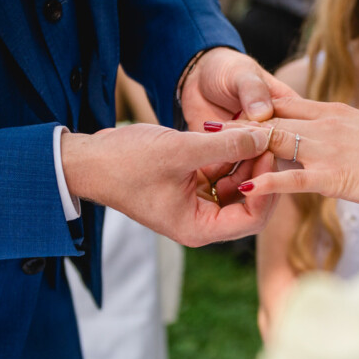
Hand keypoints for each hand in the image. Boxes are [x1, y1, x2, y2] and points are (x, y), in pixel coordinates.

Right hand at [60, 122, 275, 245]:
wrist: (89, 160)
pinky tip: (233, 132)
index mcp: (199, 228)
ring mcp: (197, 203)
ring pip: (238, 184)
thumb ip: (225, 145)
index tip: (269, 154)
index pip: (253, 218)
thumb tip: (264, 137)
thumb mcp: (181, 150)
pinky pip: (222, 173)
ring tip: (251, 130)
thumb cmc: (126, 162)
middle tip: (269, 140)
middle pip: (250, 203)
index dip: (267, 188)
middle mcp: (202, 221)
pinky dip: (229, 154)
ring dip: (246, 159)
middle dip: (260, 172)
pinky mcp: (191, 185)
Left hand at [180, 47, 294, 185]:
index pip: (296, 131)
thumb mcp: (241, 73)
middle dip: (265, 161)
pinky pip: (236, 173)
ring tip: (233, 168)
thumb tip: (263, 113)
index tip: (271, 144)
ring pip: (258, 168)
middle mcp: (275, 134)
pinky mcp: (234, 158)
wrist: (198, 77)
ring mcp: (254, 149)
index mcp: (289, 111)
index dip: (288, 141)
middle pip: (279, 155)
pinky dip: (229, 175)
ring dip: (248, 171)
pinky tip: (219, 174)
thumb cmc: (227, 69)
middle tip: (249, 161)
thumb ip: (252, 90)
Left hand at [223, 96, 358, 207]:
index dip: (256, 110)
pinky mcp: (332, 175)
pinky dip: (264, 181)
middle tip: (207, 130)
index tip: (231, 114)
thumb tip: (326, 144)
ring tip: (212, 153)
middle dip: (238, 124)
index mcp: (332, 113)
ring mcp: (326, 148)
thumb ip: (340, 134)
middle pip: (272, 118)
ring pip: (274, 140)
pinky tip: (243, 186)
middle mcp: (325, 125)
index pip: (286, 105)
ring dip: (242, 146)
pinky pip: (291, 177)